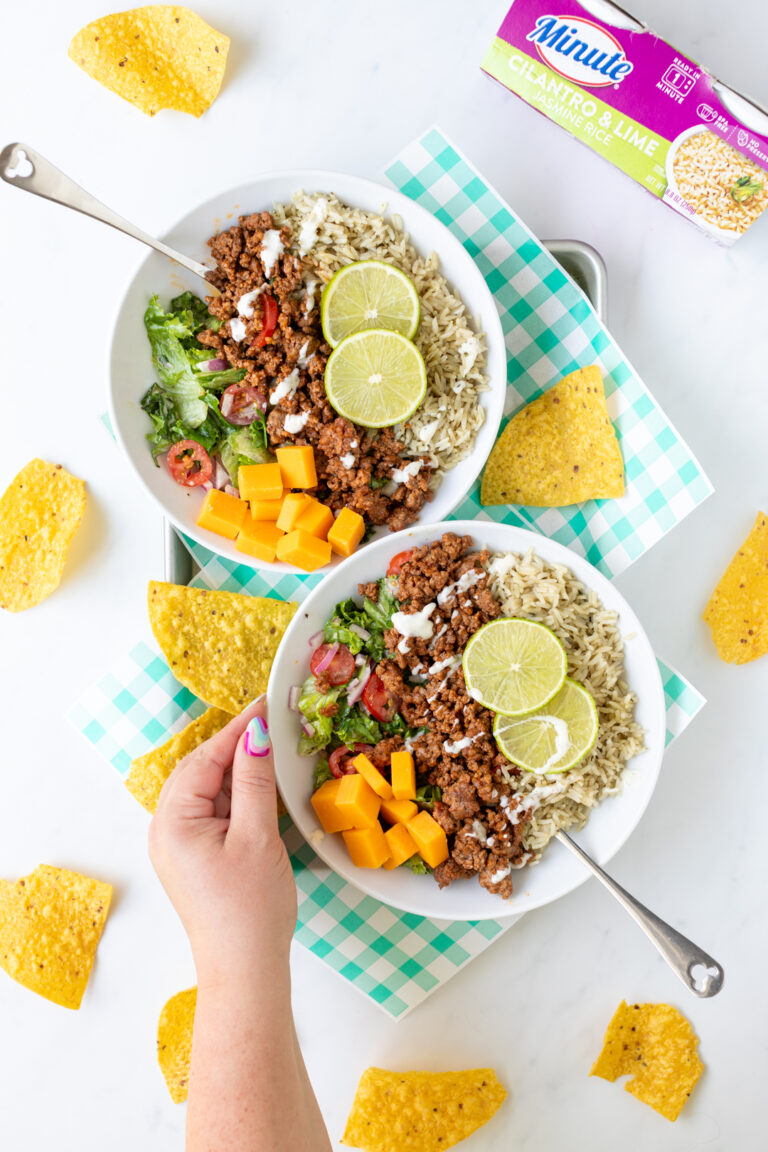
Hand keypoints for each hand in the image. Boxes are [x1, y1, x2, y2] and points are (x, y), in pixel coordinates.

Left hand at [149, 697, 296, 983]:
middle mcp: (166, 829)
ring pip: (208, 788)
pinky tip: (261, 787)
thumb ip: (255, 780)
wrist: (245, 969)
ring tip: (272, 748)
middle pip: (202, 769)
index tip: (266, 702)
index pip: (207, 758)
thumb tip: (255, 733)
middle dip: (236, 744)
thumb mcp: (257, 836)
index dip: (239, 728)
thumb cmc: (251, 908)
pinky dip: (237, 794)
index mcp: (173, 821)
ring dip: (238, 769)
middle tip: (273, 721)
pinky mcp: (194, 856)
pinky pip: (212, 810)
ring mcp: (178, 844)